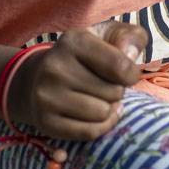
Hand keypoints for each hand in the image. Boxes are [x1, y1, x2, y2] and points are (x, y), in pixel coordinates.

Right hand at [7, 22, 147, 141]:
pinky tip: (93, 115)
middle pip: (114, 92)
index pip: (120, 66)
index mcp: (73, 42)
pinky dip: (99, 126)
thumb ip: (130, 37)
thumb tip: (131, 55)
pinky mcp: (45, 122)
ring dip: (108, 109)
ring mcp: (46, 96)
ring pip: (103, 114)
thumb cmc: (84, 57)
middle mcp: (55, 67)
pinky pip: (90, 132)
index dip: (131, 74)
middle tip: (103, 85)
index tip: (125, 73)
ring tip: (97, 98)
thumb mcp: (108, 36)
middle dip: (116, 91)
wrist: (36, 78)